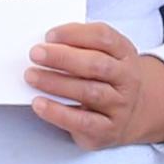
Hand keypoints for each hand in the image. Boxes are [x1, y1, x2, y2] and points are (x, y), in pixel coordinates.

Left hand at [25, 21, 163, 148]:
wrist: (131, 115)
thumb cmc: (107, 79)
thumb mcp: (105, 56)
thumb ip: (80, 47)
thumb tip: (46, 45)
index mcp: (124, 53)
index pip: (104, 37)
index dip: (75, 34)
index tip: (50, 35)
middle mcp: (126, 79)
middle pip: (96, 64)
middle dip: (63, 57)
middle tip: (36, 53)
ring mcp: (120, 106)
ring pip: (89, 92)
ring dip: (56, 83)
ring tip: (31, 76)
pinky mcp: (107, 130)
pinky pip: (82, 121)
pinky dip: (58, 112)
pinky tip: (39, 104)